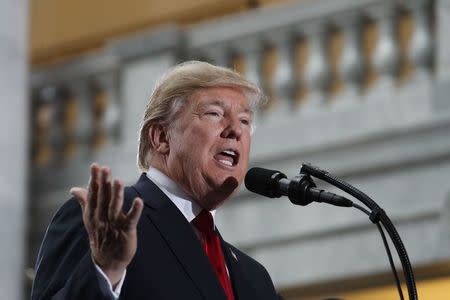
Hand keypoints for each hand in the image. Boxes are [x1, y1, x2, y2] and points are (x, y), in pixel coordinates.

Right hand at [70, 163, 142, 286]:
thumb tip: (73, 189)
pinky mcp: (126, 230)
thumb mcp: (90, 218)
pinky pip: (131, 219)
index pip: (93, 194)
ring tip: (118, 181)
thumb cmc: (100, 235)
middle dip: (103, 183)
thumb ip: (85, 202)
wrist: (108, 261)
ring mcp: (114, 224)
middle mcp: (102, 217)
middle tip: (105, 168)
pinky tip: (139, 201)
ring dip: (116, 194)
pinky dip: (135, 210)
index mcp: (93, 213)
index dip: (94, 180)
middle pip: (103, 198)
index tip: (95, 166)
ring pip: (115, 207)